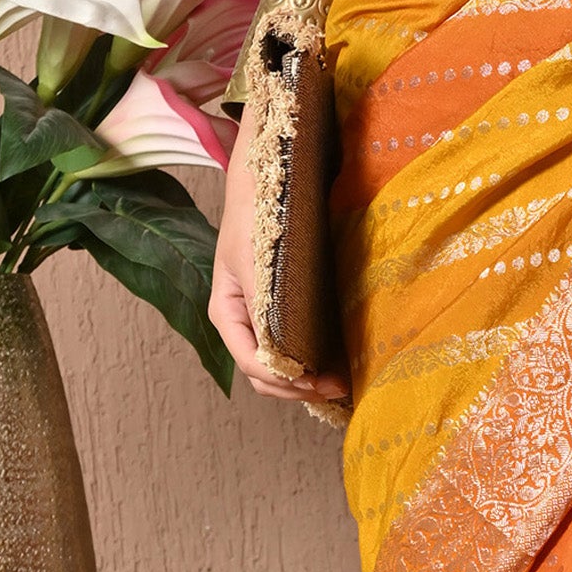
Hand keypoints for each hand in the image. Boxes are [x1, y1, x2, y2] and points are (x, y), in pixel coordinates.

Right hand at [208, 97, 350, 406]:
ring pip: (280, 367)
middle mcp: (243, 323)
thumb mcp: (253, 261)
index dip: (285, 381)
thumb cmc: (256, 218)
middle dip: (299, 388)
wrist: (266, 183)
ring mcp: (261, 320)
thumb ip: (264, 308)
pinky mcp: (282, 312)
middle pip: (265, 375)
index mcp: (228, 314)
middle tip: (339, 387)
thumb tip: (281, 357)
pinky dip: (313, 362)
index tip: (318, 381)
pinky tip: (338, 363)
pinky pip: (294, 348)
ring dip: (309, 381)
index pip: (252, 365)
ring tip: (343, 382)